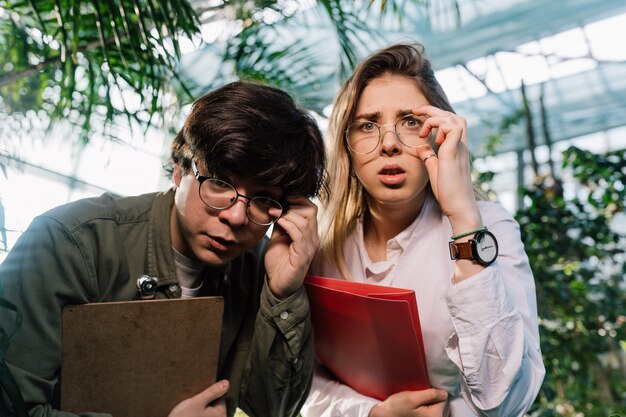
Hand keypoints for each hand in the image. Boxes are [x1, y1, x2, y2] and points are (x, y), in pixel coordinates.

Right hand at [168, 379, 228, 416]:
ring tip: (190, 408)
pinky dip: (196, 414)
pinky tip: (188, 414)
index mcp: (220, 415)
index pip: (221, 398)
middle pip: (214, 405)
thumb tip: (226, 383)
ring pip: (206, 411)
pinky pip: (201, 416)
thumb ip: (212, 392)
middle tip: (193, 402)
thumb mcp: (197, 402)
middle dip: (204, 402)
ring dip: (199, 408)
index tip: (201, 392)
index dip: (210, 393)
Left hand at [264, 196, 318, 298]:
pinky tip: (278, 222)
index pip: (311, 208)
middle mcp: (312, 238)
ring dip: (288, 214)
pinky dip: (288, 224)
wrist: (278, 285)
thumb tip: (276, 207)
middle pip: (311, 211)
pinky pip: (299, 234)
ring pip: (305, 221)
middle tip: (278, 206)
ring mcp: (309, 247)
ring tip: (276, 214)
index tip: (283, 197)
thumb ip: (280, 224)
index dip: (299, 199)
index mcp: (308, 233)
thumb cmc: (279, 263)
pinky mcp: (303, 255)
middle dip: (293, 204)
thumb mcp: (278, 238)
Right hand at [369, 388, 448, 416]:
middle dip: (431, 398)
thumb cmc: (396, 408)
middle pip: (441, 404)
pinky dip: (425, 408)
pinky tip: (416, 407)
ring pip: (435, 408)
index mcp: (435, 416)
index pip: (443, 398)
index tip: (424, 390)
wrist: (384, 415)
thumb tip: (444, 393)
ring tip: (416, 402)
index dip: (434, 391)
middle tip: (418, 396)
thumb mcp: (412, 398)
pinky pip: (430, 412)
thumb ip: (430, 395)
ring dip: (428, 403)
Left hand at [412, 106, 481, 229]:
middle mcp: (461, 146)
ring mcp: (460, 148)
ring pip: (454, 118)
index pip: (451, 123)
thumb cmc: (448, 192)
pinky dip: (440, 127)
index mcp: (457, 148)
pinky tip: (430, 139)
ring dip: (436, 117)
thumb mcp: (435, 170)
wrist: (458, 207)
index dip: (435, 116)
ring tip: (423, 129)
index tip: (418, 117)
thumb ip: (429, 157)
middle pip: (453, 116)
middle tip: (415, 111)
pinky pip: (452, 128)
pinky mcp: (454, 153)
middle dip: (433, 110)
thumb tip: (420, 146)